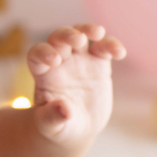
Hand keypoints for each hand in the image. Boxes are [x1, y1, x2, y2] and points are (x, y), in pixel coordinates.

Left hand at [25, 24, 125, 143]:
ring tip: (98, 33)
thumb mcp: (51, 126)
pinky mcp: (98, 63)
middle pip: (58, 38)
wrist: (78, 127)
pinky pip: (104, 48)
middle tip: (78, 40)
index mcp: (43, 74)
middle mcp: (59, 62)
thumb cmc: (58, 126)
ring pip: (80, 34)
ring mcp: (79, 60)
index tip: (54, 60)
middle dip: (66, 35)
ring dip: (87, 29)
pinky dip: (111, 45)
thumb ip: (52, 117)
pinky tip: (120, 53)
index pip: (37, 55)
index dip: (43, 52)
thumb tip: (63, 110)